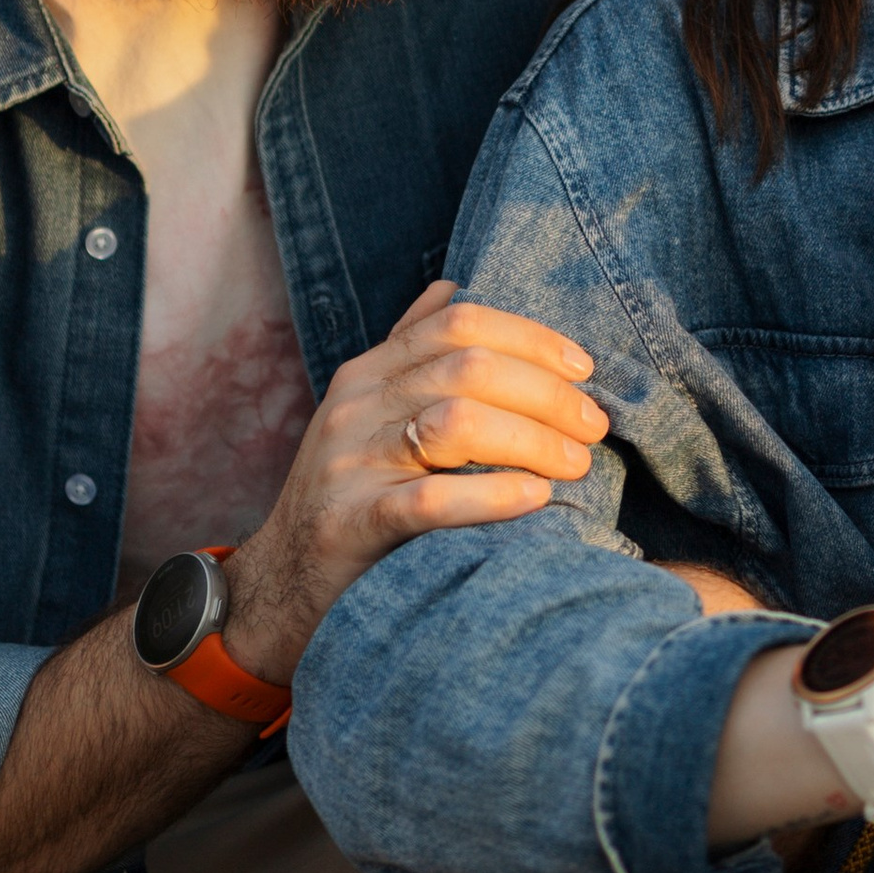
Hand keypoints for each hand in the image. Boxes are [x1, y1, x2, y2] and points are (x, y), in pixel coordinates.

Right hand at [224, 282, 606, 684]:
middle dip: (545, 392)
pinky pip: (430, 500)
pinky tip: (536, 498)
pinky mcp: (352, 524)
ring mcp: (350, 463)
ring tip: (575, 464)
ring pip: (455, 423)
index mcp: (368, 373)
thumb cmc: (346, 496)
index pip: (458, 323)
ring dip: (531, 438)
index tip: (583, 368)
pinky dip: (492, 496)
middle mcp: (356, 407)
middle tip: (593, 425)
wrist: (280, 586)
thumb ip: (409, 351)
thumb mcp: (367, 413)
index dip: (530, 337)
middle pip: (467, 367)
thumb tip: (453, 287)